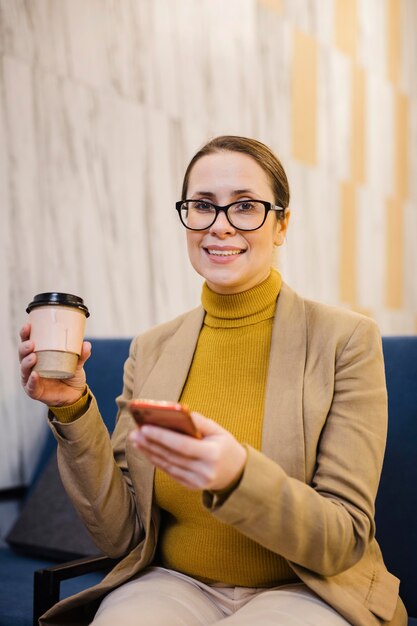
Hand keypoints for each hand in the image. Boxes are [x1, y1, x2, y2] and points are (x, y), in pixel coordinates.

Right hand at [19, 323, 90, 406]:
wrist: (75, 395)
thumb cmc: (70, 375)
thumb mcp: (77, 363)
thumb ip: (81, 355)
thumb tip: (86, 344)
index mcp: (39, 355)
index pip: (28, 342)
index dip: (26, 334)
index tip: (28, 326)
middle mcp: (32, 366)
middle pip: (22, 354)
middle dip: (24, 347)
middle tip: (31, 343)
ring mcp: (31, 378)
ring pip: (24, 369)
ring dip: (26, 362)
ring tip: (33, 357)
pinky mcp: (35, 391)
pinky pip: (31, 386)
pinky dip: (32, 380)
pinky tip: (35, 375)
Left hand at [129, 411, 246, 491]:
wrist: (237, 474)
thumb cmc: (226, 447)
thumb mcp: (219, 431)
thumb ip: (200, 422)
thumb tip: (180, 412)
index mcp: (212, 454)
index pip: (182, 445)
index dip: (162, 437)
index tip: (145, 428)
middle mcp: (204, 470)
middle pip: (171, 456)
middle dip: (151, 443)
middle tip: (135, 432)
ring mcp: (196, 481)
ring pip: (167, 465)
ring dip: (149, 452)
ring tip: (136, 440)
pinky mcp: (190, 486)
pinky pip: (169, 472)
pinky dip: (157, 461)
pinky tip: (147, 451)